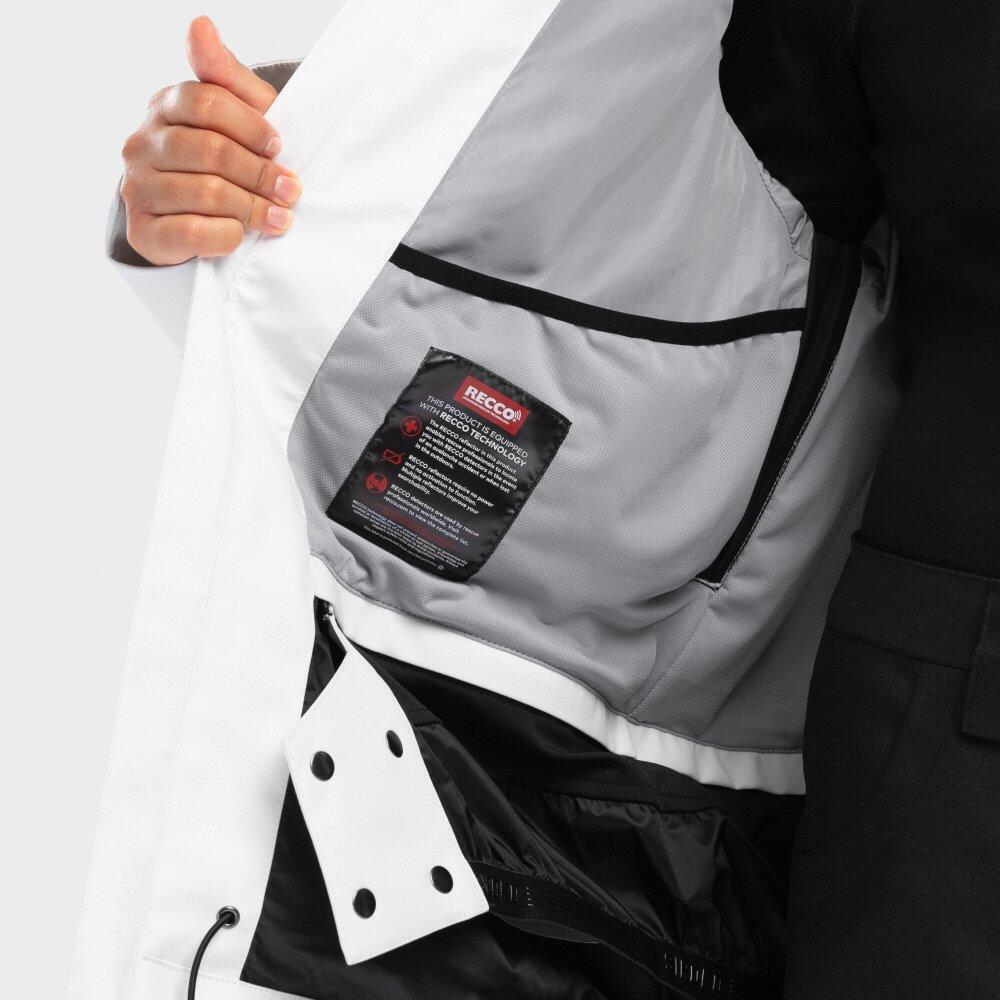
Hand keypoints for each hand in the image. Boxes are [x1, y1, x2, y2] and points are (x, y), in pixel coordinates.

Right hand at [120, 16, 300, 264]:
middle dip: (259, 173)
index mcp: (165, 106)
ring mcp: (137, 187)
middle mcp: (141, 143)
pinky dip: (226, 236)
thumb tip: (200, 24)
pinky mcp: (143, 231)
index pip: (208, 102)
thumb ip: (225, 76)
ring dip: (251, 208)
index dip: (252, 127)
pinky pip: (190, 233)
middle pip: (211, 150)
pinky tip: (241, 235)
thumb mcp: (238, 115)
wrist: (197, 220)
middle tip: (289, 190)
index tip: (279, 147)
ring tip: (278, 217)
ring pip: (205, 193)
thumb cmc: (228, 160)